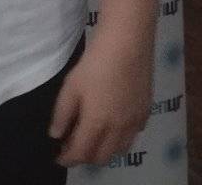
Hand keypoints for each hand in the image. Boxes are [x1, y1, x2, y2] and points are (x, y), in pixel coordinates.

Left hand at [48, 27, 152, 168]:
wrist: (127, 43)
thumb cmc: (95, 62)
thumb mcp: (71, 85)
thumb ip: (62, 114)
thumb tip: (56, 135)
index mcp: (97, 124)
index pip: (81, 153)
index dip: (68, 158)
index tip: (59, 156)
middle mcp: (118, 130)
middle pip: (101, 157)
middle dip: (85, 157)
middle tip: (74, 146)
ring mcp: (135, 123)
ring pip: (119, 150)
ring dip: (104, 150)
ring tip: (93, 138)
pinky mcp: (146, 112)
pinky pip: (132, 136)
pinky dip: (120, 139)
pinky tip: (113, 125)